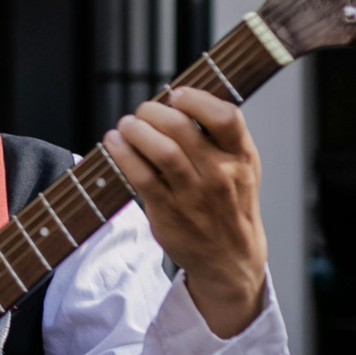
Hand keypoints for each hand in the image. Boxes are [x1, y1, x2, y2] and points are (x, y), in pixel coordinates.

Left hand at [102, 85, 268, 338]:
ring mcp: (194, 194)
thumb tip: (177, 99)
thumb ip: (220, 136)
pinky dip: (122, 154)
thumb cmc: (230, 203)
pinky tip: (113, 143)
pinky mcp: (168, 211)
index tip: (176, 95)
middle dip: (152, 111)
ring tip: (125, 125)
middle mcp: (220, 174)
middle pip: (181, 128)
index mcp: (242, 157)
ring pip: (160, 150)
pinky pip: (140, 175)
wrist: (230, 258)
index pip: (226, 116)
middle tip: (142, 112)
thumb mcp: (242, 168)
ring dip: (134, 129)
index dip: (196, 99)